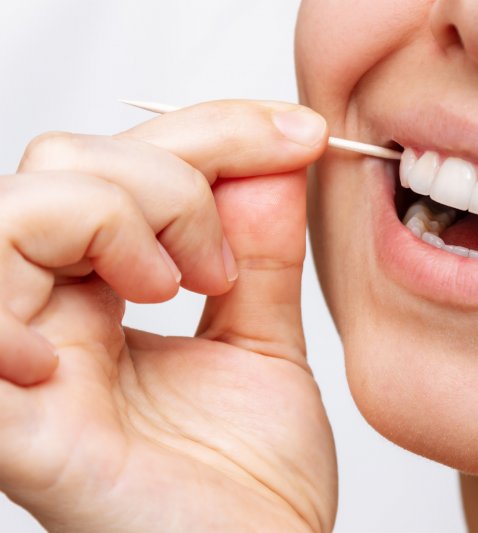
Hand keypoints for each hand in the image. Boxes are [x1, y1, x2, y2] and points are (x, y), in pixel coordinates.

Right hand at [0, 101, 335, 531]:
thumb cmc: (254, 484)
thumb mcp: (262, 344)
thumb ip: (258, 254)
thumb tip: (272, 162)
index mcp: (103, 300)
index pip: (124, 166)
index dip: (214, 130)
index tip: (299, 135)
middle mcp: (51, 319)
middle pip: (65, 165)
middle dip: (172, 173)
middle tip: (225, 260)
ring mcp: (25, 363)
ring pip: (19, 208)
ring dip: (122, 214)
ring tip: (176, 286)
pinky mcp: (18, 422)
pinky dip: (35, 290)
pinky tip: (124, 316)